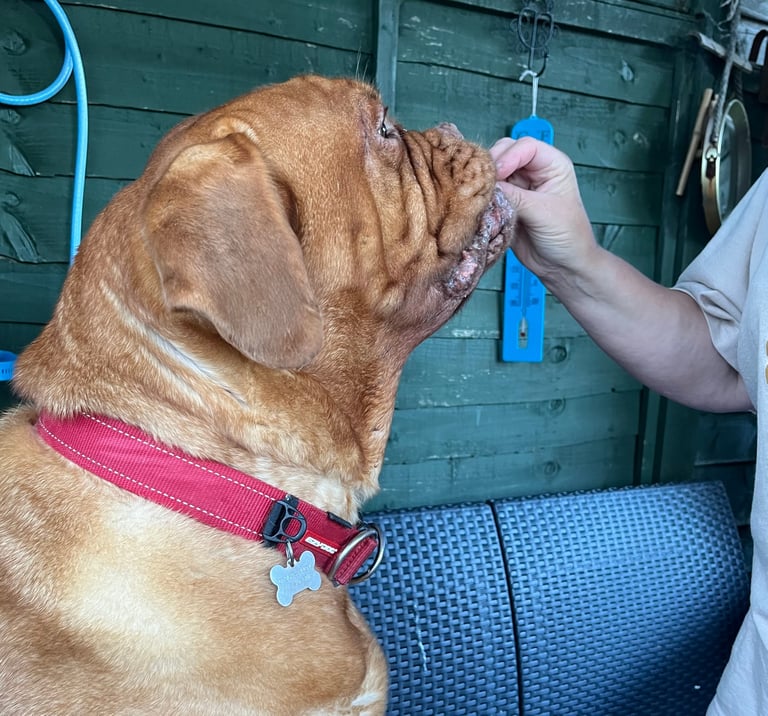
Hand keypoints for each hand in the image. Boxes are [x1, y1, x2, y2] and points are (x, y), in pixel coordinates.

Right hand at [490, 136, 595, 281]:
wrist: (563, 267)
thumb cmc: (568, 237)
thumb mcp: (544, 212)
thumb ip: (515, 197)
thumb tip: (487, 187)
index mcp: (552, 165)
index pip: (525, 146)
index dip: (508, 157)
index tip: (498, 175)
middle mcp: (533, 172)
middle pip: (504, 153)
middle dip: (491, 166)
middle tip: (482, 185)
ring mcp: (518, 188)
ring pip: (493, 173)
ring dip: (484, 182)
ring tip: (477, 196)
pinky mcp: (506, 204)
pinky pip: (488, 194)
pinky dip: (481, 198)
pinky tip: (477, 206)